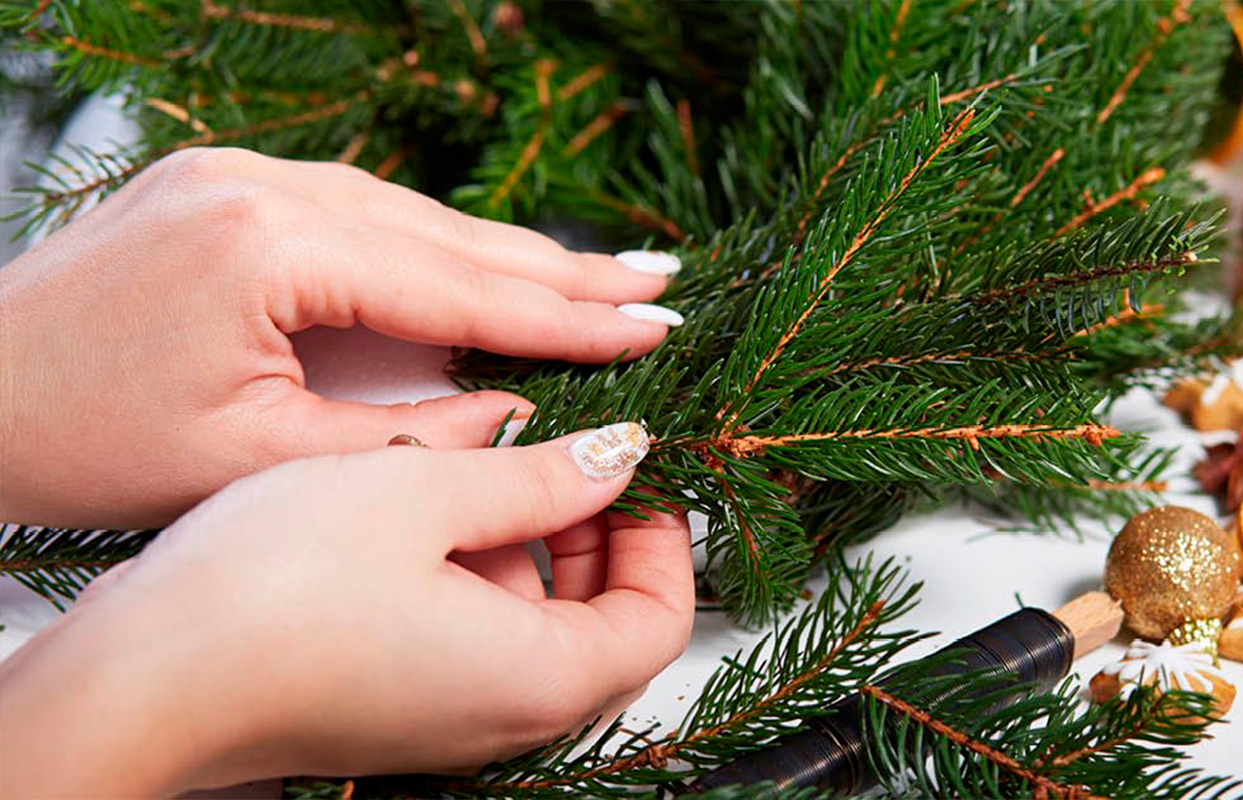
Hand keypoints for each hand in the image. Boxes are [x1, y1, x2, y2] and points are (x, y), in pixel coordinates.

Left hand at [0, 147, 683, 527]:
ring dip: (503, 257)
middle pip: (448, 233)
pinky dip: (432, 249)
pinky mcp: (222, 189)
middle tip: (658, 284)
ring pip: (410, 217)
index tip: (653, 327)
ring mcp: (237, 174)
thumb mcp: (258, 459)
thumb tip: (515, 414)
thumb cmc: (76, 441)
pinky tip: (481, 267)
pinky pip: (358, 213)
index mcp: (269, 242)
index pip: (460, 284)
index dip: (567, 317)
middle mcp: (259, 183)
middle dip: (561, 270)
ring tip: (596, 281)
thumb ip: (405, 432)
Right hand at [0, 423, 692, 797]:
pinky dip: (476, 574)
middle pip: (607, 627)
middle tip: (572, 455)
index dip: (665, 537)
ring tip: (486, 463)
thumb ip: (537, 476)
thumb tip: (618, 455)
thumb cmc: (271, 592)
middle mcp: (506, 718)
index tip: (640, 467)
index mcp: (539, 678)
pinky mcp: (397, 707)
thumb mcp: (424, 494)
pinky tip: (425, 510)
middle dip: (601, 536)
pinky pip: (474, 639)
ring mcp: (449, 719)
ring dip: (531, 547)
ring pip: (537, 628)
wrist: (135, 684)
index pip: (661, 619)